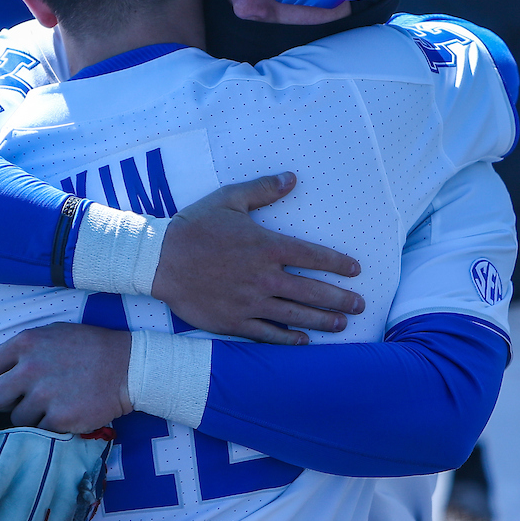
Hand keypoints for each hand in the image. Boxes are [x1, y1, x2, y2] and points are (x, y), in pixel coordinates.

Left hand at [0, 323, 131, 432]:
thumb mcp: (56, 333)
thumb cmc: (93, 348)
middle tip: (22, 402)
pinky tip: (66, 414)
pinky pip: (40, 430)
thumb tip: (6, 372)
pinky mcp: (58, 419)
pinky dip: (51, 427)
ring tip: (54, 406)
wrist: (128, 367)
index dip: (3, 377)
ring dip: (32, 417)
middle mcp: (29, 369)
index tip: (17, 383)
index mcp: (26, 343)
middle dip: (5, 403)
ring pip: (17, 419)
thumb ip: (28, 350)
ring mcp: (43, 396)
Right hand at [151, 172, 363, 344]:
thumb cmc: (194, 227)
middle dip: (340, 299)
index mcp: (266, 246)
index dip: (338, 264)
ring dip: (323, 321)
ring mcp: (250, 303)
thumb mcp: (228, 199)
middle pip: (313, 291)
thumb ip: (263, 189)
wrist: (159, 260)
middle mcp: (264, 277)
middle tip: (360, 305)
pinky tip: (304, 342)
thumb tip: (292, 178)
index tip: (355, 270)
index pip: (313, 256)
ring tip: (342, 324)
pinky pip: (268, 335)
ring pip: (296, 316)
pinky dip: (289, 340)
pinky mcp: (234, 322)